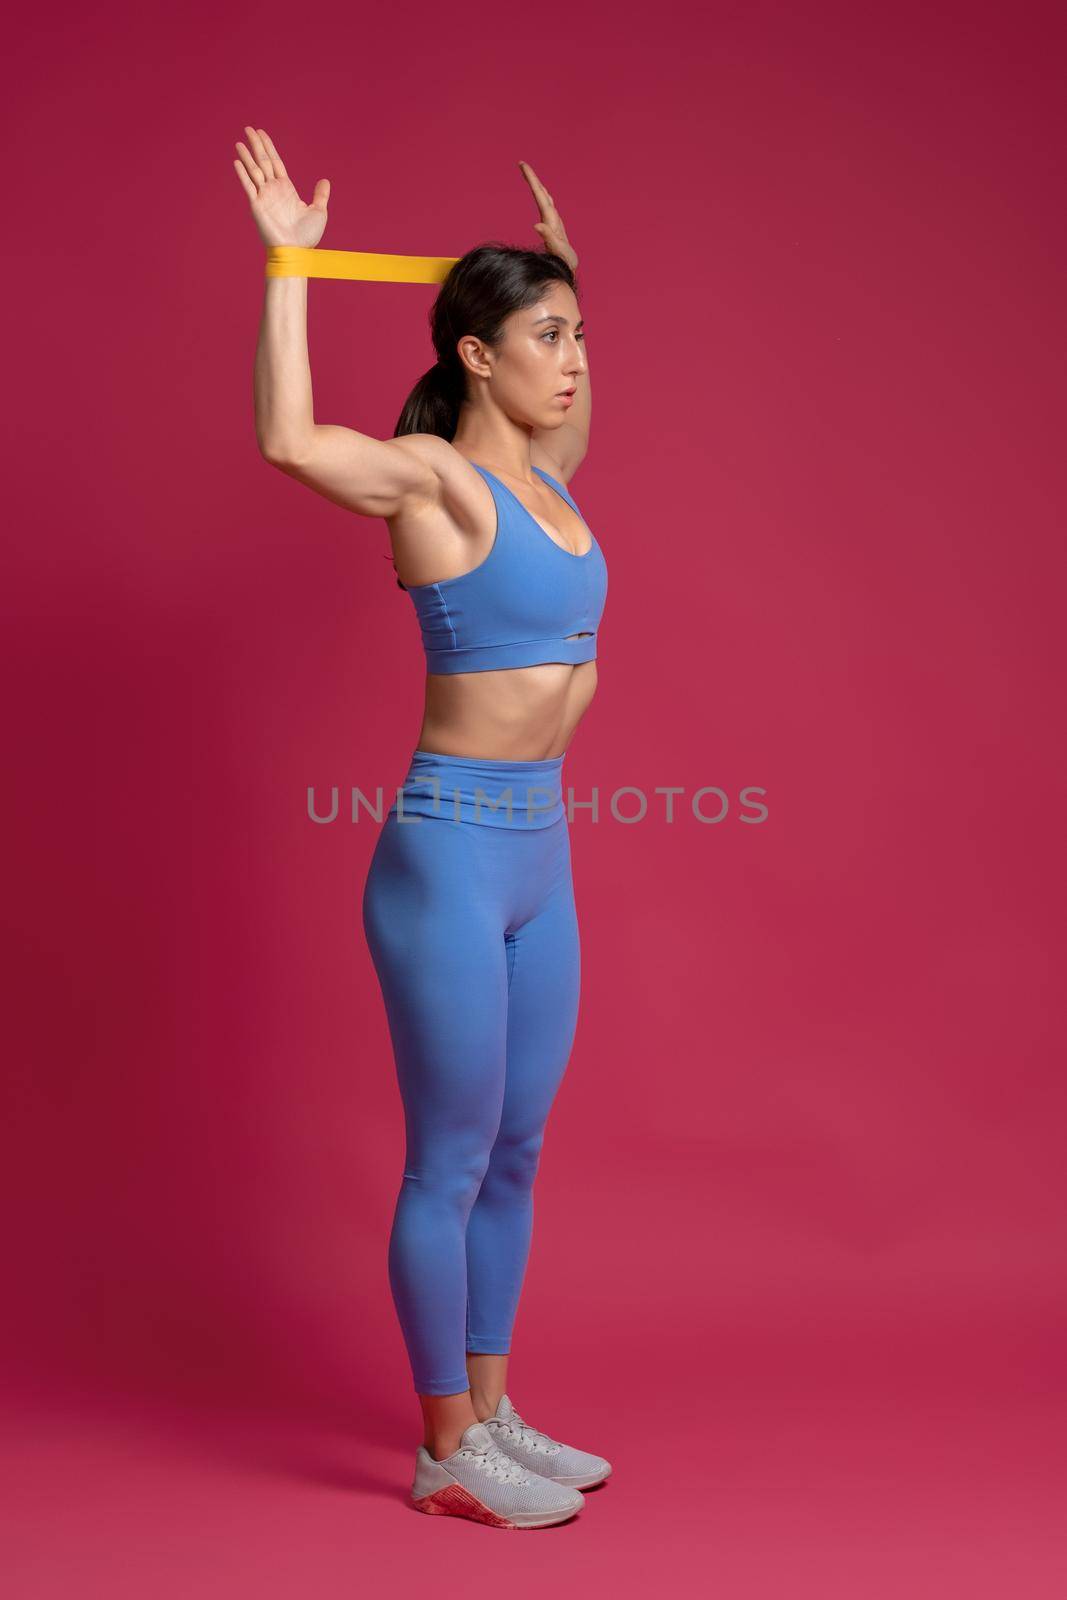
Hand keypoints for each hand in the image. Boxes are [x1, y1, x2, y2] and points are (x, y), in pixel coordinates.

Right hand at [233, 126, 329, 248]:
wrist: (296, 252)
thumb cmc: (306, 236)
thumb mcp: (319, 211)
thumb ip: (320, 195)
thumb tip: (325, 180)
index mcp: (286, 189)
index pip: (275, 162)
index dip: (269, 147)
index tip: (261, 134)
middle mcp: (273, 190)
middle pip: (263, 161)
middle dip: (256, 145)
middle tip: (249, 128)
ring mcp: (264, 197)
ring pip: (254, 170)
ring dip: (246, 156)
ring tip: (239, 142)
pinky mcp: (257, 206)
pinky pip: (249, 186)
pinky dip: (242, 174)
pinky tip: (237, 162)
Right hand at [518, 161, 578, 272]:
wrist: (571, 267)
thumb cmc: (564, 261)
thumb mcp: (557, 250)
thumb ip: (549, 237)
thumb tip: (536, 225)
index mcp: (551, 220)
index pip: (540, 195)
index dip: (532, 179)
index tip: (523, 166)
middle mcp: (552, 217)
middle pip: (542, 192)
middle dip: (532, 177)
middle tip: (522, 164)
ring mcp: (553, 220)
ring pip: (544, 197)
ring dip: (536, 184)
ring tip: (528, 175)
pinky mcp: (552, 225)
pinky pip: (545, 205)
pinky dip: (540, 195)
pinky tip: (540, 193)